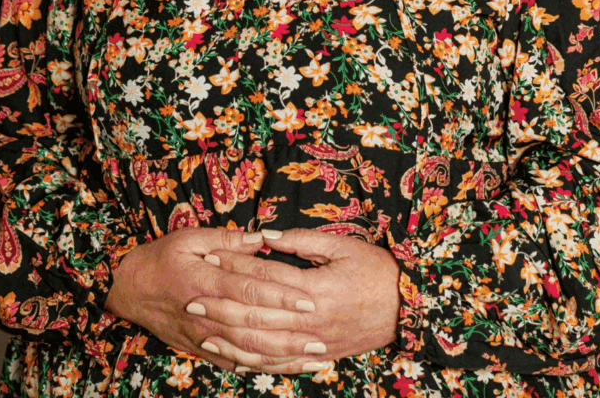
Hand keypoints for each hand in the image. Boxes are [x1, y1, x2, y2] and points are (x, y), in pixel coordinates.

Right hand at [104, 228, 322, 374]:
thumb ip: (226, 239)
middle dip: (291, 329)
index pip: (251, 288)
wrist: (130, 291)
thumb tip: (260, 238)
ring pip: (248, 349)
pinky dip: (262, 367)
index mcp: (207, 279)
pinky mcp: (203, 350)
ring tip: (313, 356)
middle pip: (255, 323)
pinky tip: (285, 368)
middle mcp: (208, 312)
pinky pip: (236, 362)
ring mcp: (206, 336)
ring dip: (282, 354)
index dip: (282, 293)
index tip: (310, 297)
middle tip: (322, 331)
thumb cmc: (162, 258)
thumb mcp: (189, 238)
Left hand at [198, 228, 400, 375]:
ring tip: (204, 329)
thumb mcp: (341, 246)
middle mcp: (311, 319)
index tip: (210, 257)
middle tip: (193, 297)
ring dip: (232, 338)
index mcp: (316, 287)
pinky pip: (282, 365)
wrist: (406, 307)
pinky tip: (235, 359)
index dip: (236, 265)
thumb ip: (302, 240)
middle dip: (223, 305)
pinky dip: (256, 363)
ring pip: (265, 345)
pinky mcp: (319, 357)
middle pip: (258, 313)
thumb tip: (265, 234)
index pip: (265, 275)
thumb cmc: (374, 270)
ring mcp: (314, 343)